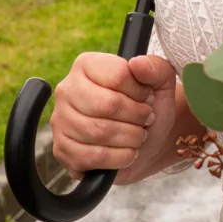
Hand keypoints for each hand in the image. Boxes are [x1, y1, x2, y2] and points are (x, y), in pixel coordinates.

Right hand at [50, 53, 176, 184]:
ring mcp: (60, 120)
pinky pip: (91, 157)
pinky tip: (128, 152)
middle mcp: (68, 89)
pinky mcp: (61, 149)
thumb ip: (155, 67)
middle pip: (107, 104)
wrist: (144, 142)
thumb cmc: (148, 106)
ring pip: (99, 132)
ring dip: (129, 137)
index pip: (117, 75)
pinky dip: (117, 158)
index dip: (140, 91)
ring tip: (139, 135)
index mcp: (87, 64)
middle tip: (146, 119)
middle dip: (136, 116)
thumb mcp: (161, 81)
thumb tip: (137, 63)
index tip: (148, 98)